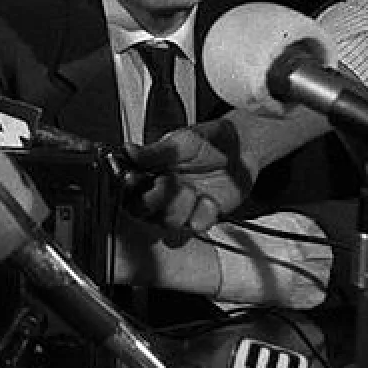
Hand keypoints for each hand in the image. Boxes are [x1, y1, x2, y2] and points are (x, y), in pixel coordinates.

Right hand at [130, 117, 255, 240]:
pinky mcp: (199, 218)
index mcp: (148, 172)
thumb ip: (156, 151)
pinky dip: (203, 215)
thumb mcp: (182, 140)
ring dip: (178, 208)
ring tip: (192, 190)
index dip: (127, 189)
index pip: (126, 189)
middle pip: (141, 211)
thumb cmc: (209, 141)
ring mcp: (179, 207)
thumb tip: (129, 151)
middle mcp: (159, 192)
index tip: (135, 179)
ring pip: (165, 223)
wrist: (241, 149)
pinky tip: (210, 201)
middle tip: (169, 181)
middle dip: (154, 199)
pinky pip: (194, 227)